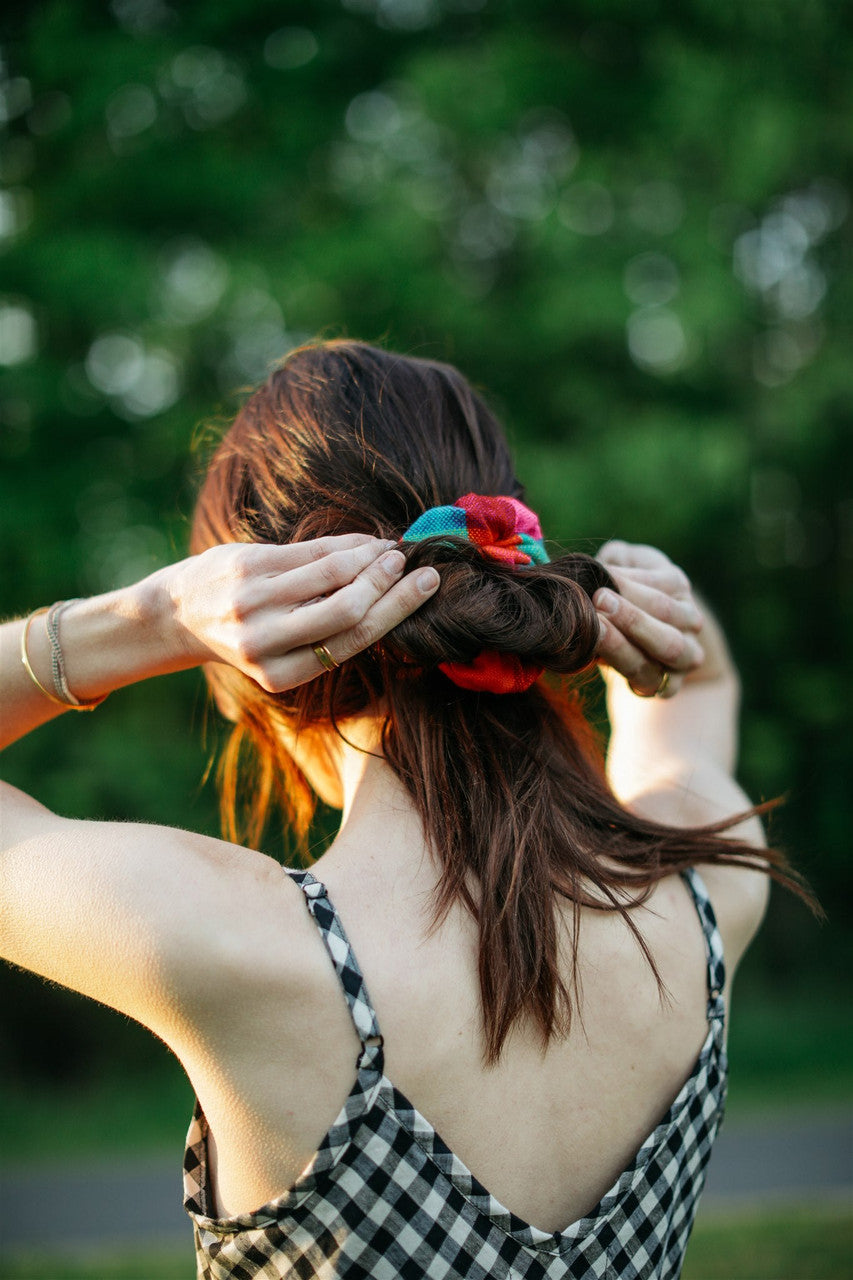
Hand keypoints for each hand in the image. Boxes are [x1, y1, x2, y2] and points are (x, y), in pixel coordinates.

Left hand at [161, 535, 439, 691]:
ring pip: (331, 574)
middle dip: (390, 586)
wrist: (179, 614)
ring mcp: (253, 601)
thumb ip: (326, 634)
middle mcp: (264, 641)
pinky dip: (344, 544)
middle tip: (415, 566)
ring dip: (370, 558)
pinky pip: (308, 551)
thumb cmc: (246, 633)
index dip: (396, 610)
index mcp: (279, 674)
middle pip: (348, 610)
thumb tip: (394, 598)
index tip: (426, 585)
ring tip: (391, 551)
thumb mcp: (280, 651)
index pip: (352, 640)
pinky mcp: (246, 566)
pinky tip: (363, 542)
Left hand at [593, 541, 704, 698]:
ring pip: (666, 648)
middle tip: (599, 600)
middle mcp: (688, 619)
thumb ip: (614, 561)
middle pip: (667, 613)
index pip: (662, 582)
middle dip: (632, 609)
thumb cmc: (620, 592)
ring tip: (596, 629)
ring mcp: (685, 654)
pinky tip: (600, 659)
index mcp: (675, 584)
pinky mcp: (669, 685)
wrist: (641, 641)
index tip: (599, 576)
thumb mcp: (621, 567)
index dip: (629, 581)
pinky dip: (627, 669)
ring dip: (629, 639)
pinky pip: (652, 680)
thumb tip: (595, 567)